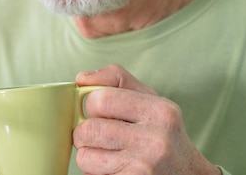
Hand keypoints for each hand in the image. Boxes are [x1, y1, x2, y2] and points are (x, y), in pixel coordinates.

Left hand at [73, 65, 219, 174]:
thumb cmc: (163, 134)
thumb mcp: (151, 100)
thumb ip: (117, 80)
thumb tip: (82, 79)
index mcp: (160, 111)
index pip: (101, 99)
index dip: (91, 105)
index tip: (98, 111)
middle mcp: (155, 140)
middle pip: (88, 129)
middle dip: (84, 132)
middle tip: (98, 136)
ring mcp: (143, 167)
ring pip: (85, 156)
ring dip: (89, 155)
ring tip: (107, 153)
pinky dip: (95, 171)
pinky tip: (114, 168)